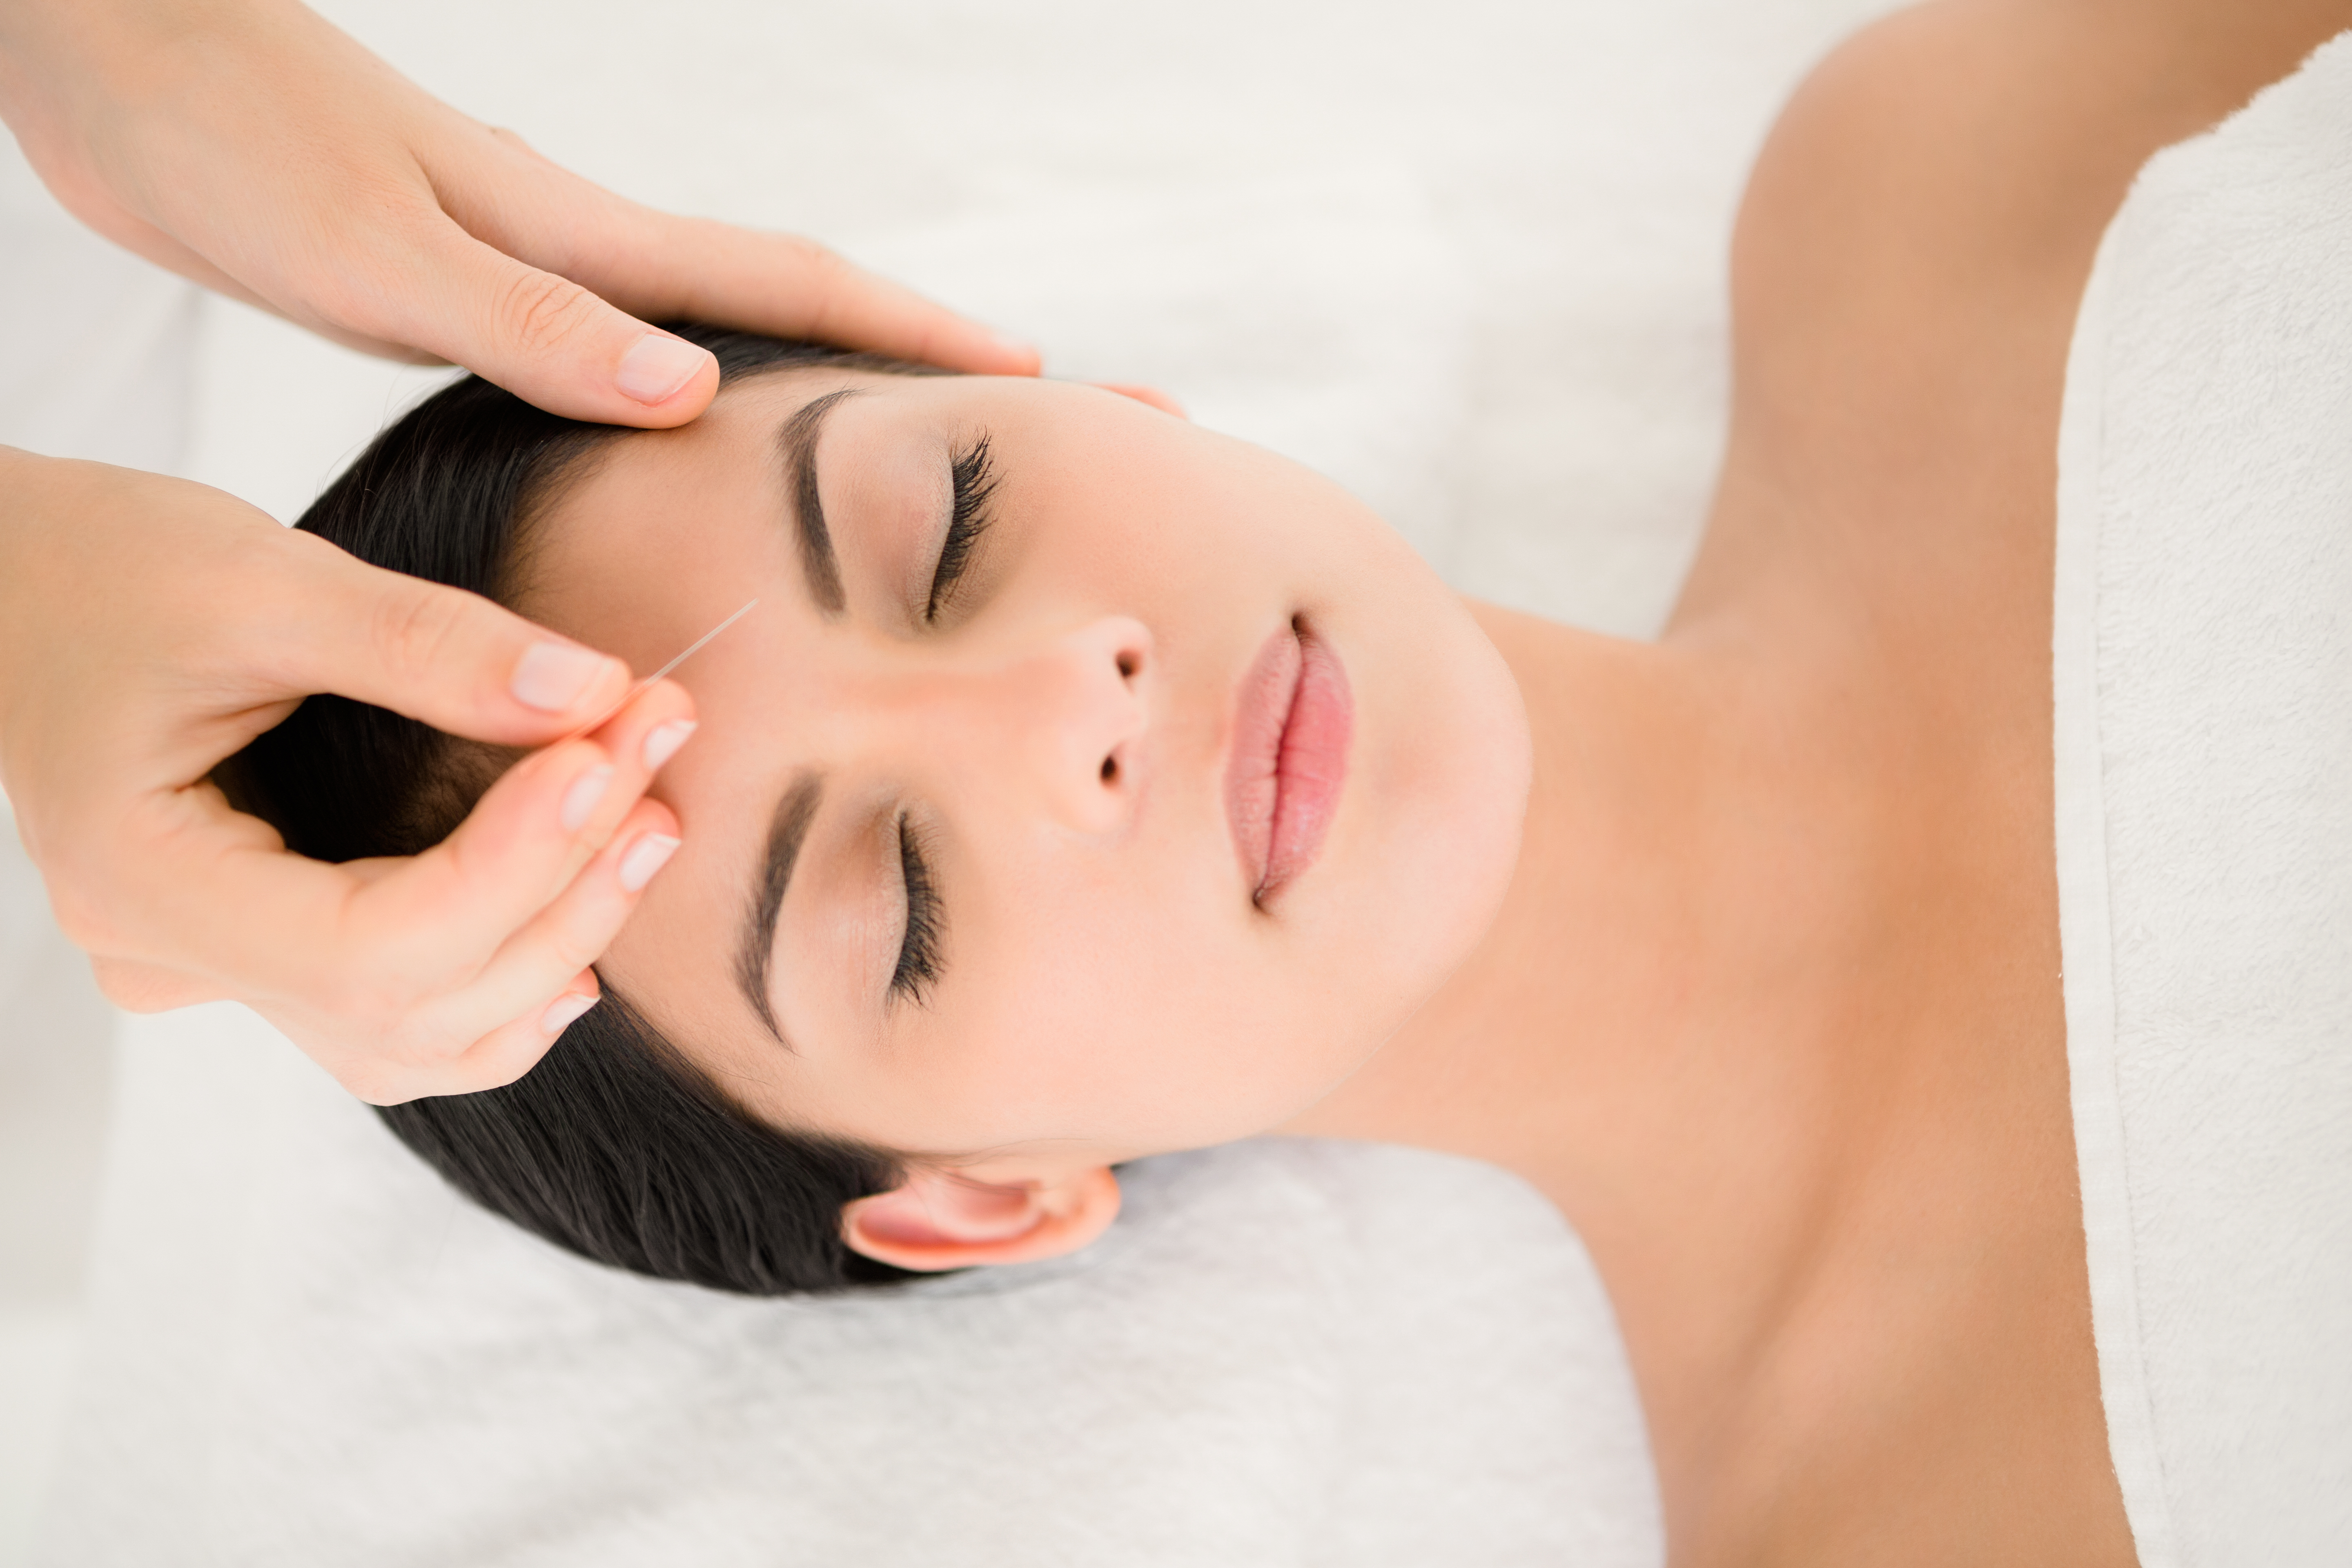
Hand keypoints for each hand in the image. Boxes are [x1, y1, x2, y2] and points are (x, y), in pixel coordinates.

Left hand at [0, 0, 1037, 427]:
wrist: (118, 69)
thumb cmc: (236, 142)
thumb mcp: (381, 250)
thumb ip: (532, 325)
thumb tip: (695, 390)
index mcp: (580, 243)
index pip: (788, 287)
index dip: (914, 334)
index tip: (1032, 372)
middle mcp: (581, 257)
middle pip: (783, 308)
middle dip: (903, 361)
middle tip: (1007, 422)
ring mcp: (536, 273)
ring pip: (713, 338)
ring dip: (810, 386)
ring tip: (889, 457)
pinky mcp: (477, 297)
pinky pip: (626, 364)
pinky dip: (697, 402)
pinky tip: (698, 447)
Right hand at [0, 449, 692, 1102]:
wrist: (22, 584)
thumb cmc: (104, 566)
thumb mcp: (259, 578)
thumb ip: (428, 642)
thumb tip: (596, 689)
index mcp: (140, 880)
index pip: (371, 947)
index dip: (517, 863)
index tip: (618, 743)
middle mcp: (173, 959)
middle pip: (414, 1000)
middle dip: (567, 889)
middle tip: (662, 749)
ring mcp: (220, 971)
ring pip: (420, 1037)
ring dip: (558, 941)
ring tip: (652, 823)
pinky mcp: (271, 950)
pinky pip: (402, 1017)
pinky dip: (508, 977)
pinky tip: (584, 909)